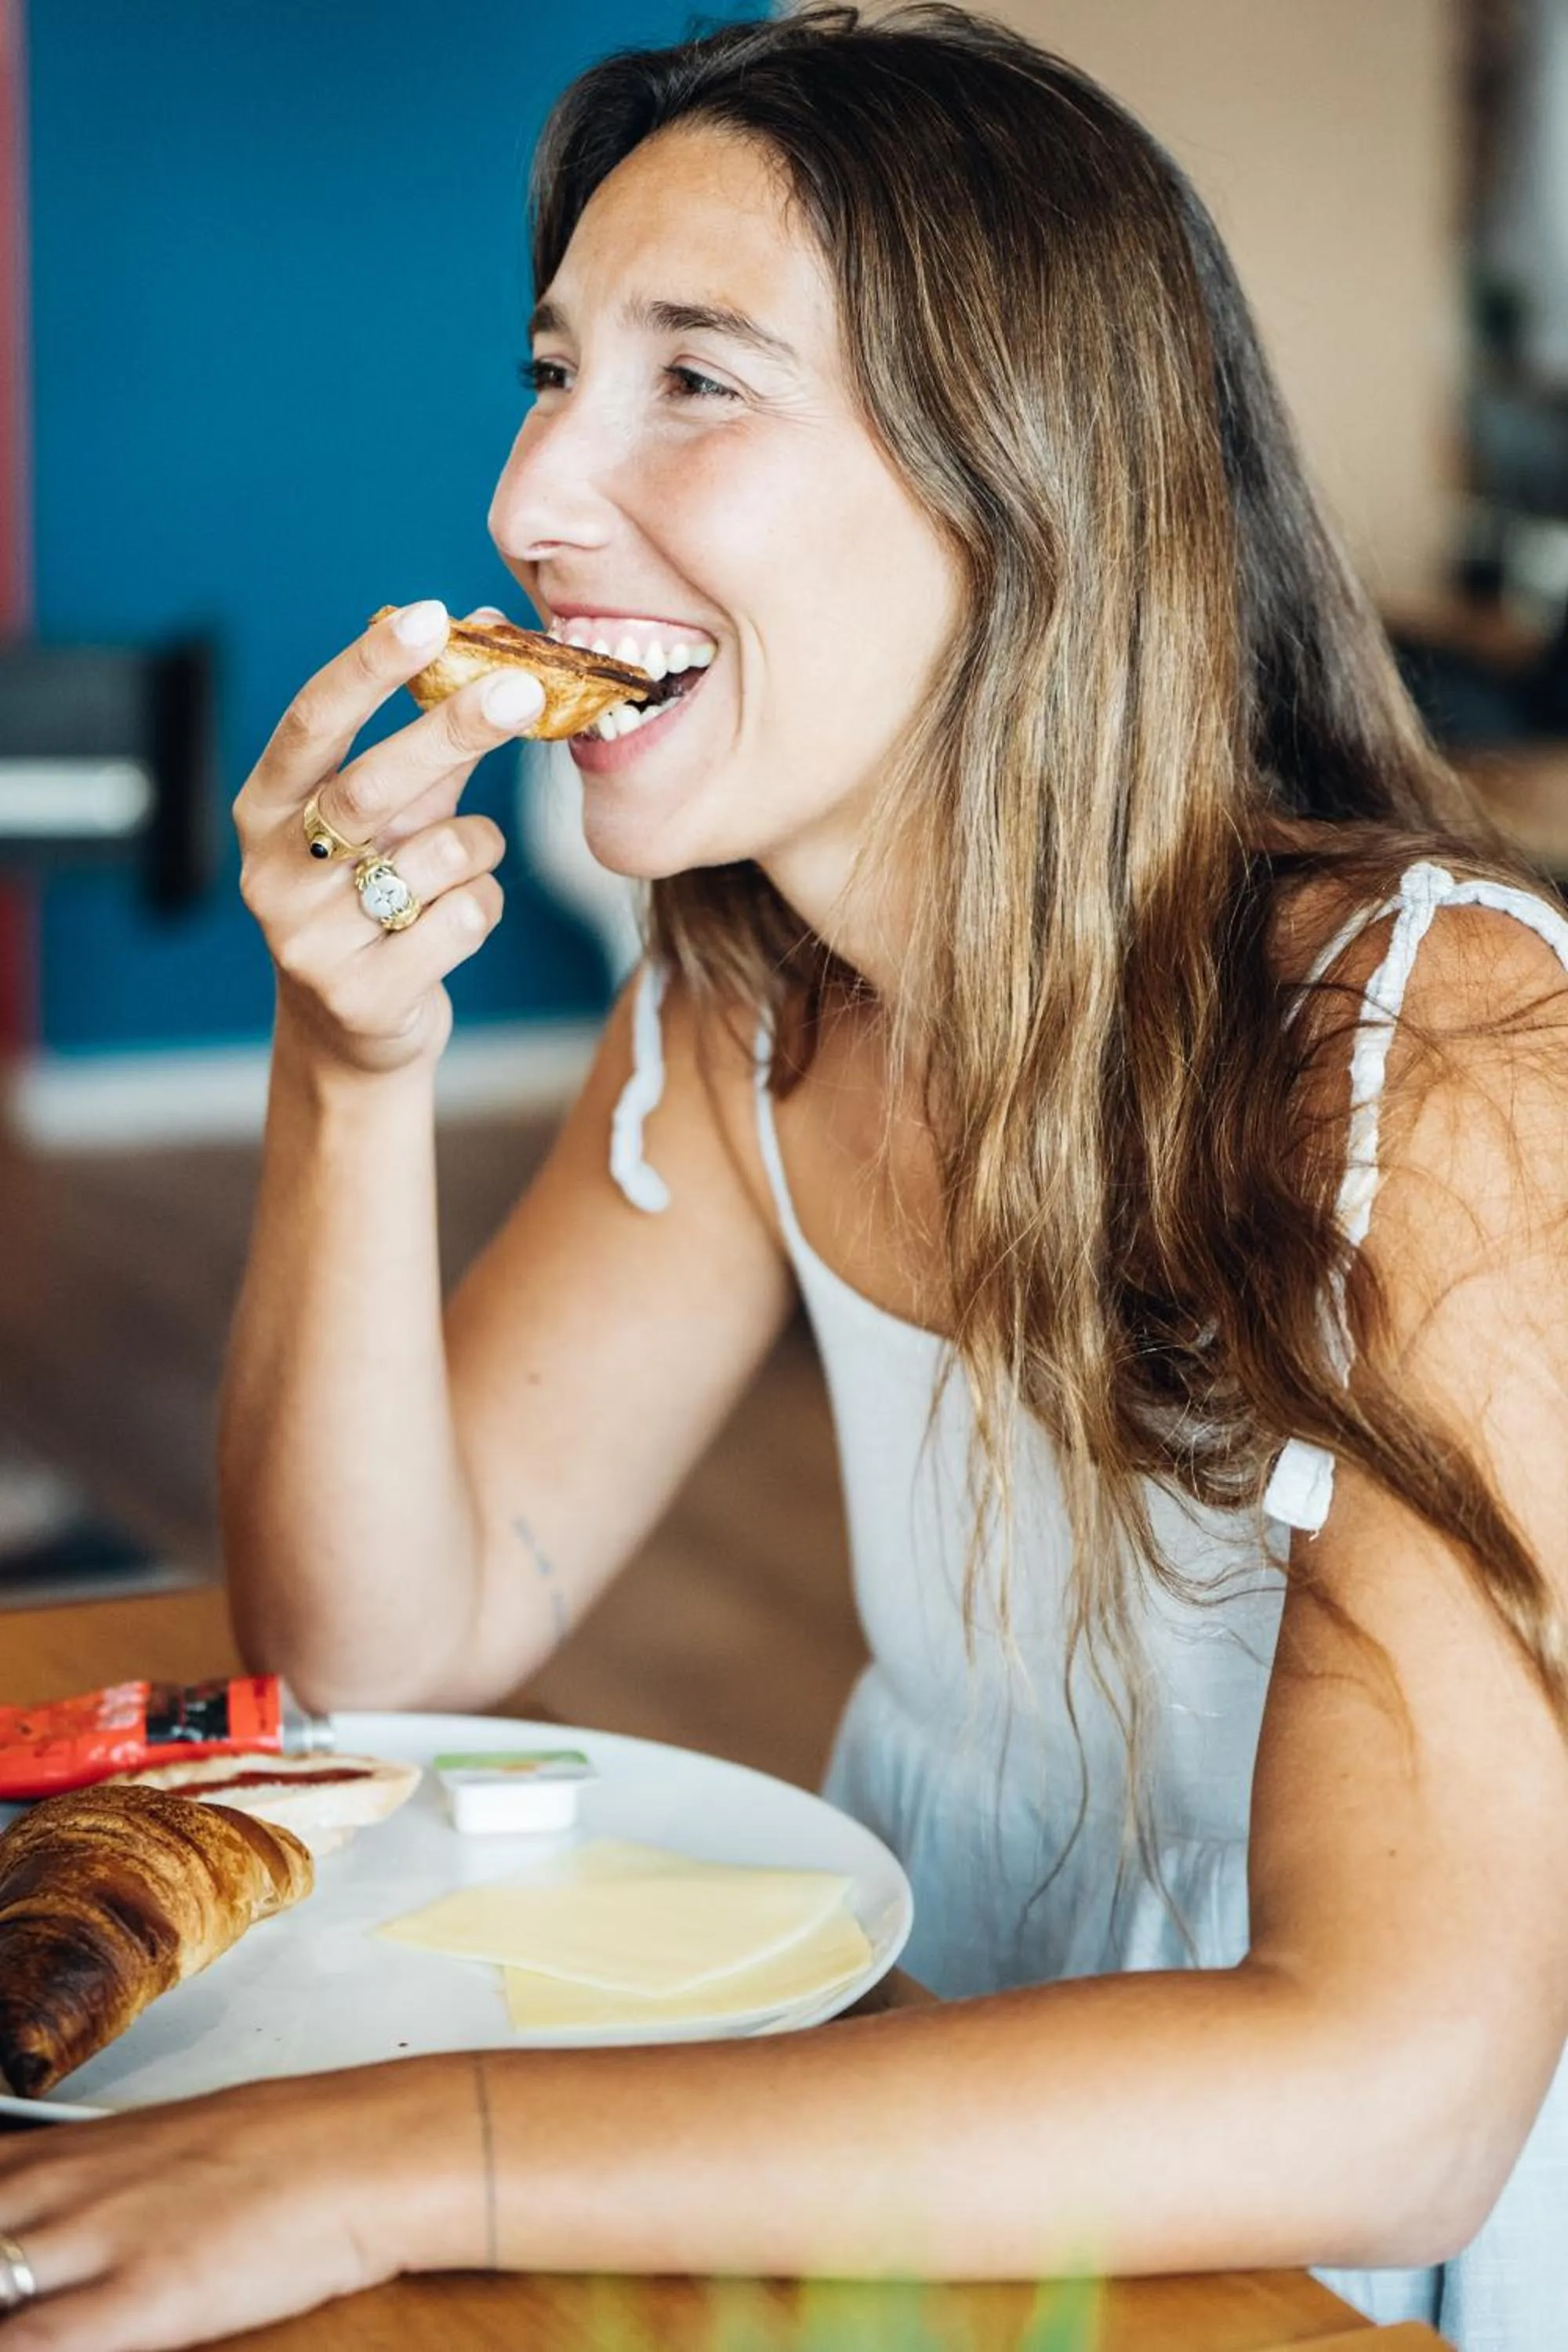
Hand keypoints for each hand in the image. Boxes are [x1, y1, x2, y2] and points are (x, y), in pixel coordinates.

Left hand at [0, 2063, 467, 2349]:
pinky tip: (26, 2345)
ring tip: (24, 2311)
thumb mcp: (164, 2149)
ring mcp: (99, 2239)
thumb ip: (91, 2183)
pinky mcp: (140, 2298)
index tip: (2, 2256)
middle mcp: (66, 2187)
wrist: (363, 2150)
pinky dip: (15, 2345)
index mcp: (68, 2153)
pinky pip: (27, 2342)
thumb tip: (46, 2220)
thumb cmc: (281, 2150)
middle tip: (14, 2285)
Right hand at [234, 601, 546, 1078]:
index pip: (311, 721)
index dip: (369, 667)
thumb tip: (495, 630)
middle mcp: (271, 870)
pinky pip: (463, 919)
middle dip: (452, 732)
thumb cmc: (377, 896)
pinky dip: (482, 907)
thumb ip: (434, 735)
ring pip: (437, 857)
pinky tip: (453, 923)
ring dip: (478, 848)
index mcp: (265, 808)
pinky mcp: (359, 995)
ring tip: (461, 866)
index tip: (429, 616)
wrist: (354, 1031)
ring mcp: (307, 939)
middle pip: (371, 786)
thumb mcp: (394, 816)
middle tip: (523, 690)